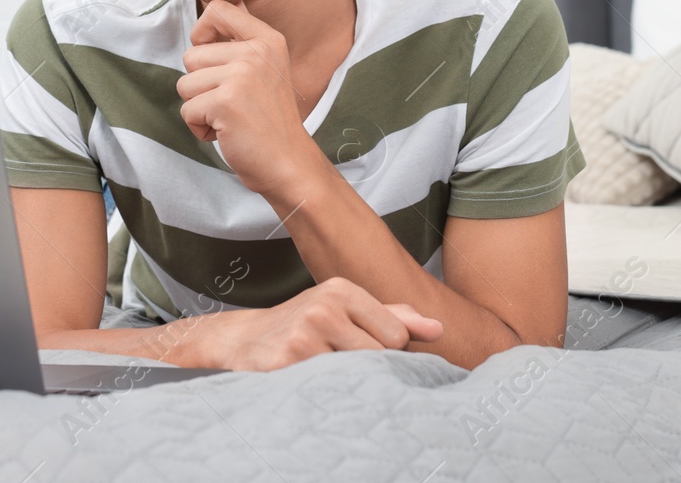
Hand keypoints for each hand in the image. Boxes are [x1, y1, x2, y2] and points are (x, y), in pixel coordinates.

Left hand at [176, 0, 323, 198]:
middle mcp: (256, 52)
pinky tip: (226, 132)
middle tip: (232, 103)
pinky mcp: (225, 101)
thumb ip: (242, 38)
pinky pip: (187, 111)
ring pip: (184, 84)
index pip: (218, 8)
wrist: (288, 163)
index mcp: (267, 39)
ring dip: (199, 108)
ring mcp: (241, 75)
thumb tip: (221, 5)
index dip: (201, 31)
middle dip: (200, 86)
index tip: (211, 55)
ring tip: (229, 117)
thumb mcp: (266, 68)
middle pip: (191, 55)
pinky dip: (199, 128)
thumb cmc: (270, 120)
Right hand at [191, 277, 444, 371]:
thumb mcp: (345, 310)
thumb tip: (439, 329)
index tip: (352, 349)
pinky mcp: (288, 360)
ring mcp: (305, 333)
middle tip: (336, 363)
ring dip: (344, 382)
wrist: (242, 341)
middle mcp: (324, 306)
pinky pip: (331, 388)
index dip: (382, 352)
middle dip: (365, 369)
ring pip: (357, 374)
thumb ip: (394, 317)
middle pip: (380, 356)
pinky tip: (307, 380)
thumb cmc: (302, 326)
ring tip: (321, 370)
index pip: (396, 336)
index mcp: (342, 289)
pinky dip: (325, 391)